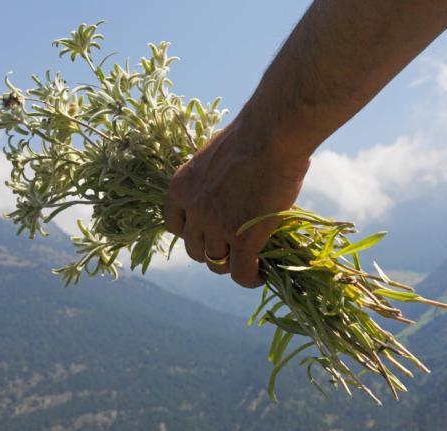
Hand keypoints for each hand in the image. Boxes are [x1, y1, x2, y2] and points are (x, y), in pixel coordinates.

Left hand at [164, 118, 309, 287]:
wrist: (272, 135)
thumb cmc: (252, 136)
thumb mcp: (217, 158)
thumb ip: (213, 182)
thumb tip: (226, 194)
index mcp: (181, 187)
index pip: (174, 226)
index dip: (194, 233)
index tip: (211, 233)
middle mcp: (193, 210)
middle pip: (195, 249)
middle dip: (214, 250)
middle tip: (235, 247)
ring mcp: (217, 226)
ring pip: (217, 262)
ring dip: (233, 264)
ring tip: (251, 262)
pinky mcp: (243, 239)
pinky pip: (241, 272)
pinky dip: (250, 278)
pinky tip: (261, 274)